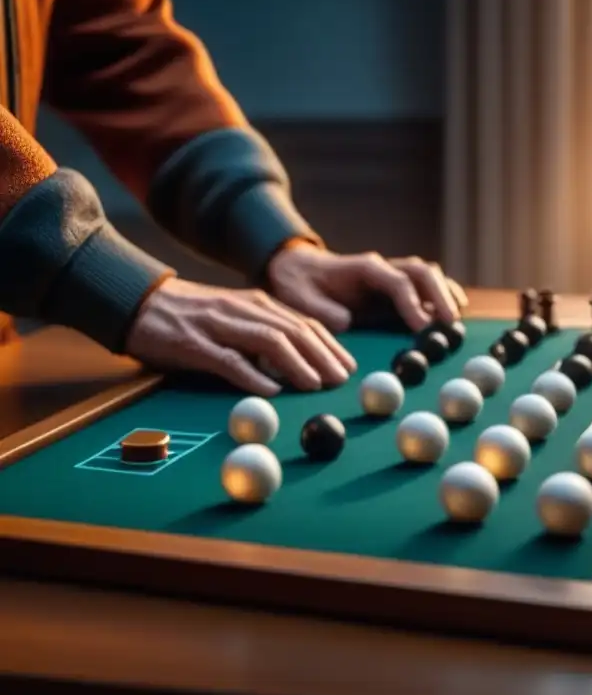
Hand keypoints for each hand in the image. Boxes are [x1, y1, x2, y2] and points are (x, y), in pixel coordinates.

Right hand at [126, 277, 355, 395]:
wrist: (138, 302)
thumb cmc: (191, 317)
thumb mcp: (235, 317)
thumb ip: (265, 333)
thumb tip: (302, 362)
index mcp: (257, 303)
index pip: (303, 322)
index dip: (330, 345)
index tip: (349, 368)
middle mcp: (243, 309)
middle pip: (293, 331)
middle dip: (322, 356)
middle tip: (341, 381)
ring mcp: (219, 325)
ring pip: (268, 341)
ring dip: (296, 364)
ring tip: (316, 385)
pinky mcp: (194, 344)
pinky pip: (228, 360)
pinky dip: (252, 376)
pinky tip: (270, 392)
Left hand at [266, 244, 467, 333]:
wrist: (296, 270)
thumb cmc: (297, 286)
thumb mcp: (299, 298)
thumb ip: (322, 310)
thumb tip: (346, 322)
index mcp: (363, 268)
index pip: (397, 282)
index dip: (412, 304)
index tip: (423, 328)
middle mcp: (382, 267)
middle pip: (420, 273)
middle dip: (439, 296)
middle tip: (451, 324)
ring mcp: (391, 275)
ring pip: (427, 276)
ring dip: (445, 294)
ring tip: (456, 319)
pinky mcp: (394, 287)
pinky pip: (424, 285)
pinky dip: (442, 294)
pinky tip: (454, 311)